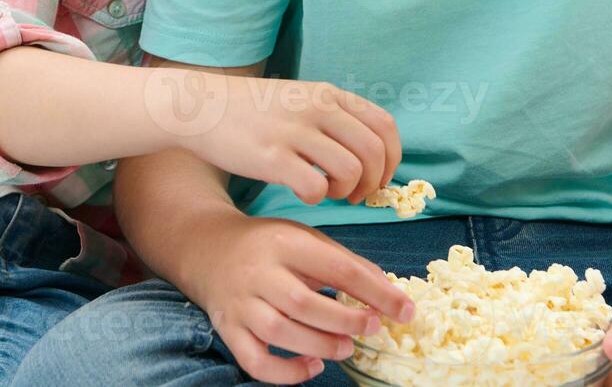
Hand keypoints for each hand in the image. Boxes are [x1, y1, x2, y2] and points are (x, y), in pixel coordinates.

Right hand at [177, 73, 401, 205]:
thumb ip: (333, 117)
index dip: (391, 159)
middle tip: (355, 195)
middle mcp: (317, 108)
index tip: (379, 178)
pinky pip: (315, 187)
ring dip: (346, 191)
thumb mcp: (300, 98)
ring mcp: (294, 132)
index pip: (384, 126)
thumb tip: (370, 152)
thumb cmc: (253, 111)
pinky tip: (303, 192)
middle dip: (373, 182)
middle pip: (374, 152)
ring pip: (351, 171)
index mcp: (328, 94)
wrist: (200, 106)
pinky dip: (317, 197)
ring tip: (328, 191)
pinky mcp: (271, 157)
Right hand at [185, 213, 416, 384]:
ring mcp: (241, 303)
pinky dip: (286, 373)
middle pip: (306, 304)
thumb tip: (388, 290)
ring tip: (346, 347)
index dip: (377, 292)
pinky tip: (312, 365)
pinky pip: (254, 361)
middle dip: (347, 321)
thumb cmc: (267, 244)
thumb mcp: (305, 237)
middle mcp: (259, 272)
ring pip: (280, 333)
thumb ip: (345, 262)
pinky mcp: (228, 329)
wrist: (207, 247)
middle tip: (372, 328)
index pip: (337, 269)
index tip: (405, 310)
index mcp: (285, 242)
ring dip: (321, 345)